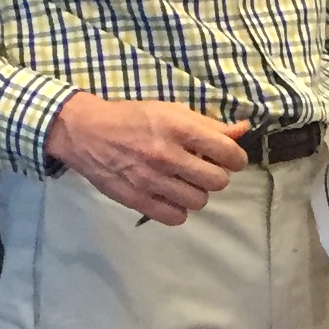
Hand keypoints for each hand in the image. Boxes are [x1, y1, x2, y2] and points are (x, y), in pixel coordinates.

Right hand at [44, 92, 249, 224]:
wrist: (85, 132)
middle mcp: (167, 155)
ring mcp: (152, 180)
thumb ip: (209, 124)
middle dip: (216, 176)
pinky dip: (178, 209)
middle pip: (217, 181)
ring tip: (184, 182)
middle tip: (202, 169)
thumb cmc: (132, 118)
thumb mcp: (171, 111)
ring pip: (199, 201)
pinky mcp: (138, 200)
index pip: (227, 152)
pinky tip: (170, 196)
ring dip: (196, 192)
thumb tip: (243, 130)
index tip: (229, 158)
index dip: (235, 158)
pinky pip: (176, 217)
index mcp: (178, 128)